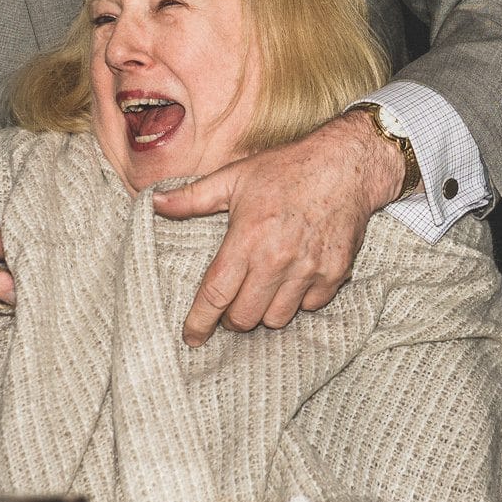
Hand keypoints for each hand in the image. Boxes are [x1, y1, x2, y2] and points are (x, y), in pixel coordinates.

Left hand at [152, 113, 402, 346]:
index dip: (199, 321)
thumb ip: (192, 197)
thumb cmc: (287, 168)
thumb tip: (155, 203)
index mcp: (247, 238)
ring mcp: (309, 269)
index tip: (191, 337)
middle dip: (232, 319)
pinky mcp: (334, 273)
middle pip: (245, 317)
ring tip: (263, 293)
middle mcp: (277, 259)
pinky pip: (310, 307)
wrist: (346, 164)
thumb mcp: (234, 176)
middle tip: (232, 305)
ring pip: (277, 319)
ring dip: (265, 312)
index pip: (216, 293)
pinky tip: (294, 281)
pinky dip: (299, 301)